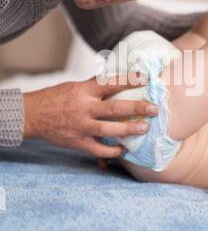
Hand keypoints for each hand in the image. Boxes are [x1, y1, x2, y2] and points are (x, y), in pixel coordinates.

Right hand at [23, 75, 157, 158]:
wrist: (32, 114)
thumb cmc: (56, 97)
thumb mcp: (75, 86)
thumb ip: (95, 88)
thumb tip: (119, 84)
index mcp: (83, 90)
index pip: (110, 82)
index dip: (129, 80)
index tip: (146, 79)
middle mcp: (83, 107)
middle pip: (114, 108)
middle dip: (136, 108)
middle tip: (154, 108)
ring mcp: (80, 126)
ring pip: (108, 130)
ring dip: (128, 130)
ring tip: (143, 128)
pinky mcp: (76, 141)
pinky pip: (97, 150)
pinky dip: (112, 152)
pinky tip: (123, 150)